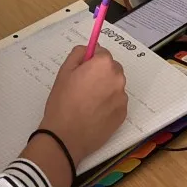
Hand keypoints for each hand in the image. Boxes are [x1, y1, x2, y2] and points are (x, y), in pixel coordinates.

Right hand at [39, 46, 127, 164]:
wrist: (67, 136)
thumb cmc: (63, 102)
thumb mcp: (64, 71)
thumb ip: (78, 54)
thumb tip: (88, 50)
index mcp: (104, 65)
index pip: (102, 53)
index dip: (91, 60)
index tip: (82, 70)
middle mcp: (118, 78)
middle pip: (112, 68)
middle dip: (100, 73)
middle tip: (83, 86)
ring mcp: (122, 97)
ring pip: (114, 85)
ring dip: (105, 88)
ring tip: (88, 101)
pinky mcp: (123, 114)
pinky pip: (116, 101)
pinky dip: (108, 103)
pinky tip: (94, 112)